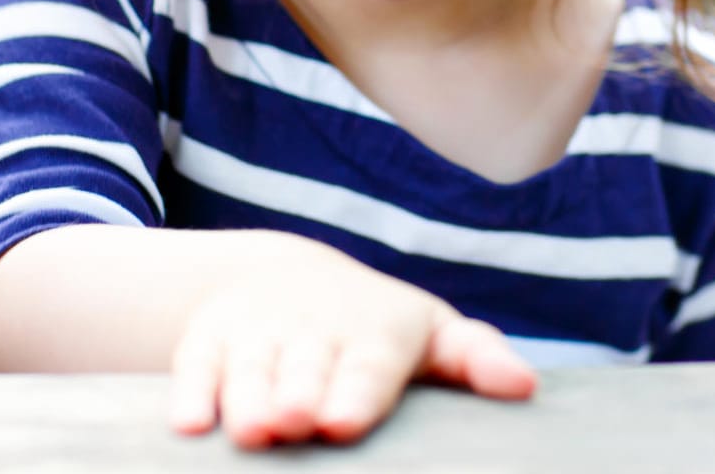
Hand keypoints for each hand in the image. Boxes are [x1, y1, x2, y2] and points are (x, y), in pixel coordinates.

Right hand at [166, 246, 537, 447]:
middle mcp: (314, 330)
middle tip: (294, 423)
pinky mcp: (209, 341)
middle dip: (299, 394)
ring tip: (252, 432)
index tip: (345, 421)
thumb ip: (473, 358)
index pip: (369, 365)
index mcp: (375, 332)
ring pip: (251, 367)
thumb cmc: (379, 330)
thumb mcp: (429, 336)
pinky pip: (196, 364)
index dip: (357, 392)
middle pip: (306, 368)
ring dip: (246, 398)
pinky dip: (190, 391)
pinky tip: (189, 425)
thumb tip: (526, 386)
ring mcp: (259, 333)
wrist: (289, 281)